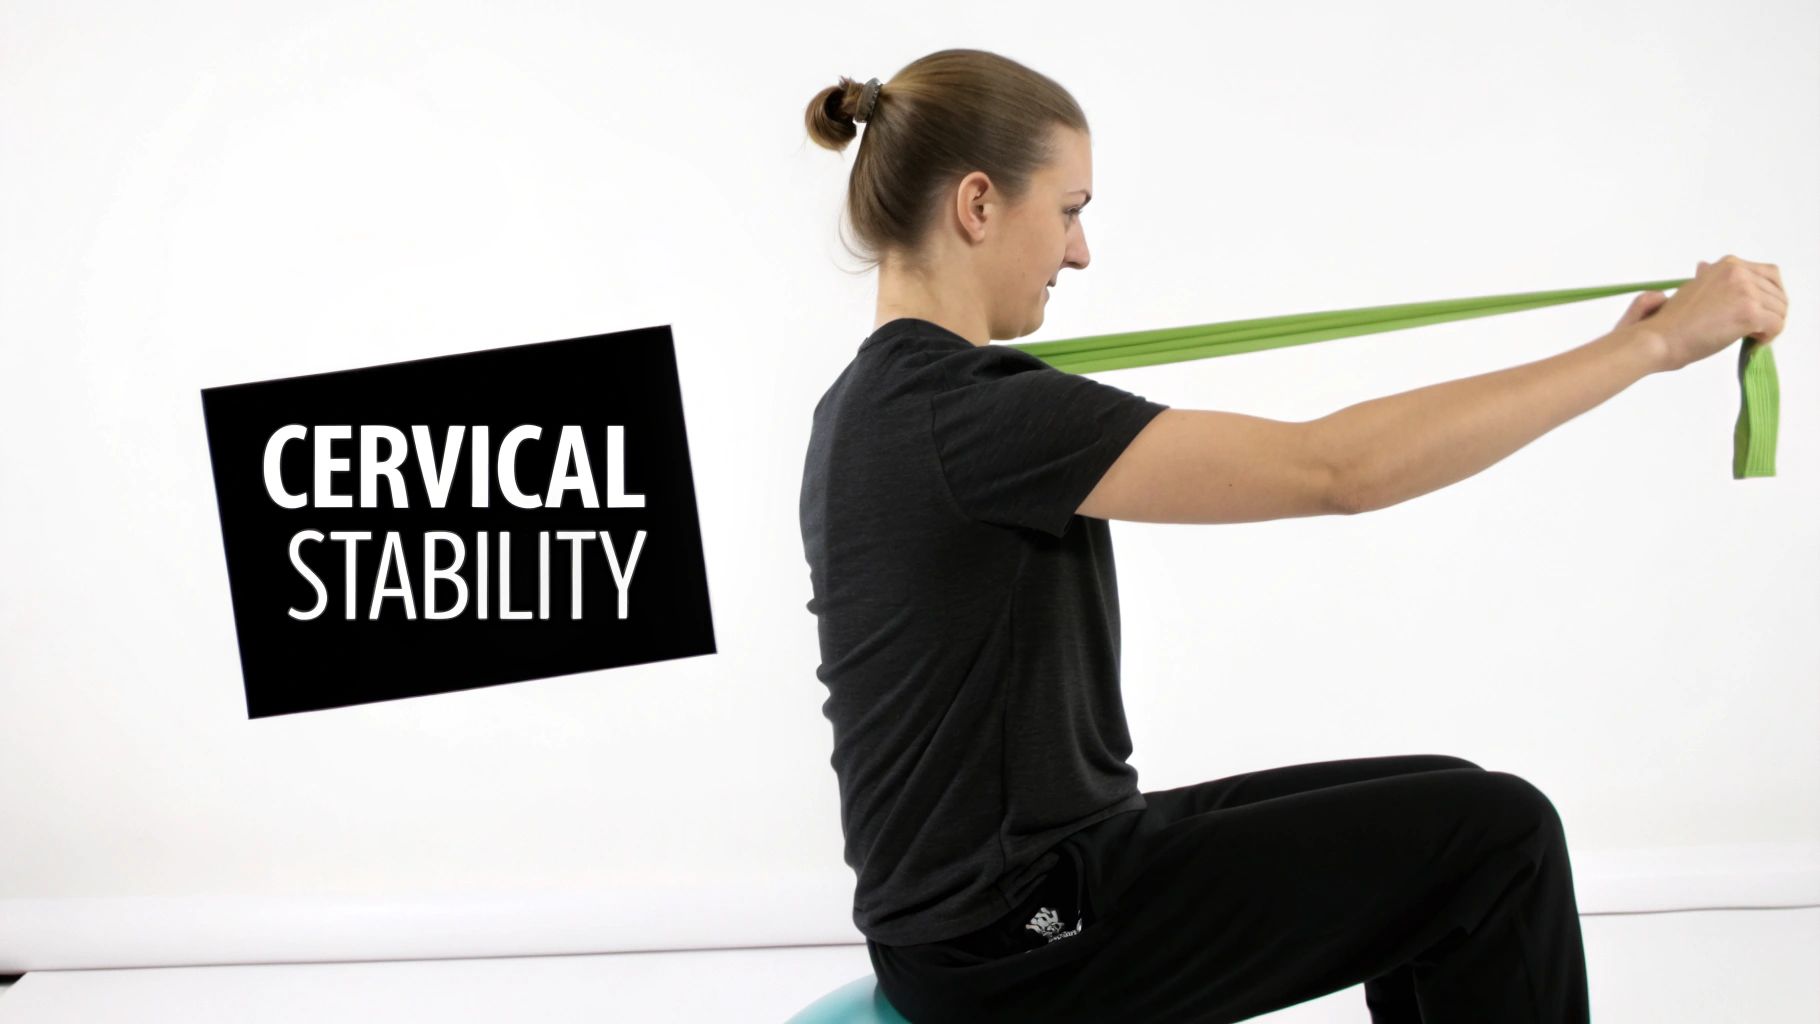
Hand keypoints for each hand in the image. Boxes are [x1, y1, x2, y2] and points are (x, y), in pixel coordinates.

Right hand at [1631, 255, 1787, 372]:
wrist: (1659, 339)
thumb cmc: (1669, 321)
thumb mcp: (1690, 288)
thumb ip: (1707, 279)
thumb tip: (1705, 267)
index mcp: (1727, 265)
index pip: (1768, 275)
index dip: (1766, 296)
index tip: (1754, 313)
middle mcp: (1739, 272)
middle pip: (1778, 293)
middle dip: (1770, 312)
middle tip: (1753, 329)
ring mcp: (1746, 292)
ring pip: (1780, 310)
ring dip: (1769, 326)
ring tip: (1750, 337)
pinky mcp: (1750, 313)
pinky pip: (1777, 325)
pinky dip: (1768, 337)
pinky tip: (1752, 342)